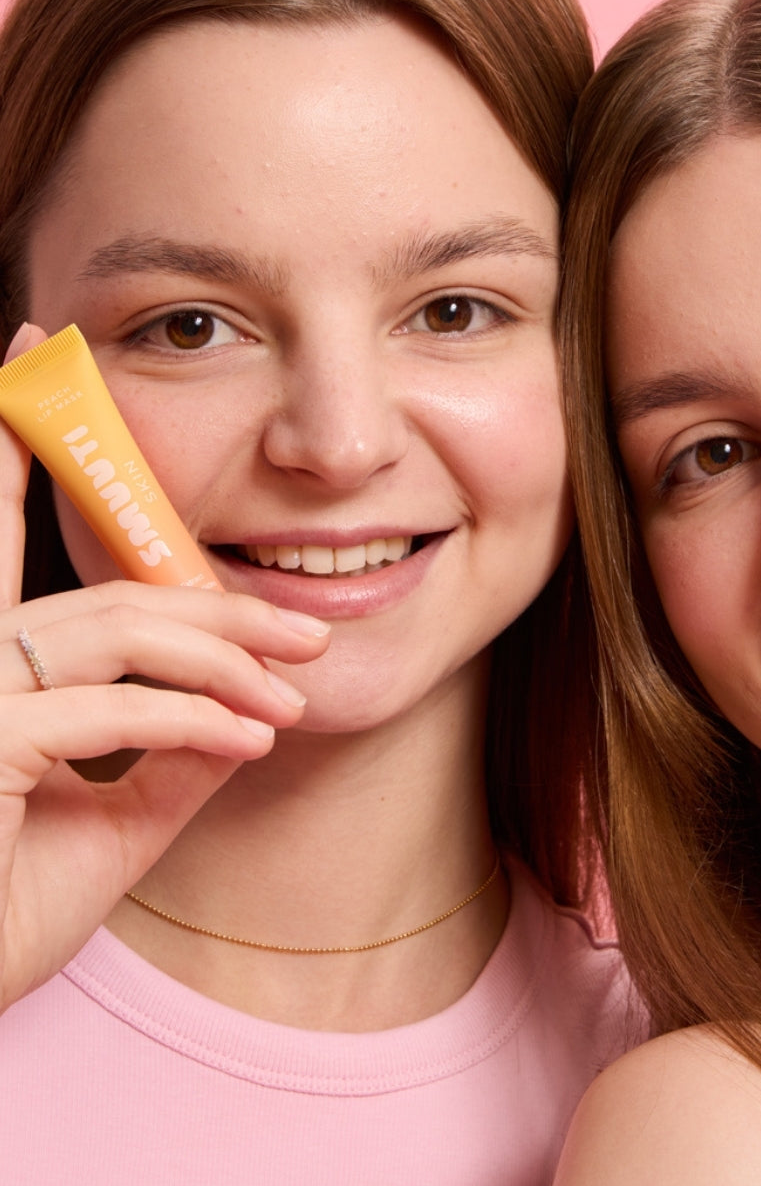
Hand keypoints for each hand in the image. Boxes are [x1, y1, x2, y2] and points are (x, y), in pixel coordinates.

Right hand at [0, 324, 329, 1010]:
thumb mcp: (109, 827)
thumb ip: (164, 760)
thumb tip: (239, 716)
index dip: (7, 448)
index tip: (25, 358)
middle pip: (108, 592)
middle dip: (217, 603)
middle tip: (306, 627)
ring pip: (116, 632)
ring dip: (222, 658)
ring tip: (294, 686)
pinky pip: (111, 712)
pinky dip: (194, 720)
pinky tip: (252, 737)